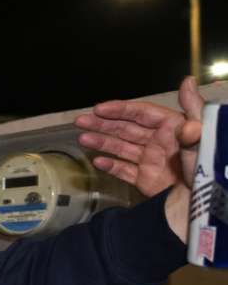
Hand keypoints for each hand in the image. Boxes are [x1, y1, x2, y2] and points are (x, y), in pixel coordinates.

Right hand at [75, 76, 203, 195]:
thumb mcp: (204, 133)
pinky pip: (124, 170)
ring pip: (121, 148)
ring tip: (82, 139)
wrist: (202, 203)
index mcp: (171, 127)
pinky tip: (97, 161)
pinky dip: (110, 166)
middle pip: (126, 129)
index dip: (120, 110)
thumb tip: (187, 81)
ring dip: (102, 142)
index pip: (141, 114)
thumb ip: (193, 109)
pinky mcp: (145, 179)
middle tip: (80, 121)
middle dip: (102, 124)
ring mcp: (150, 161)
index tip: (98, 108)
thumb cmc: (205, 167)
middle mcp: (158, 142)